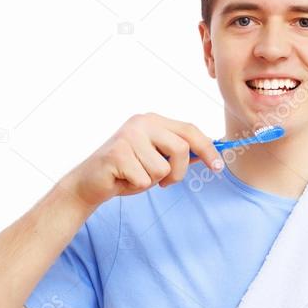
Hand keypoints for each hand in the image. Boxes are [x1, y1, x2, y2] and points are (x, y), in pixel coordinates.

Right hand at [62, 112, 223, 207]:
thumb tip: (210, 155)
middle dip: (178, 172)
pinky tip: (122, 180)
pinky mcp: (118, 154)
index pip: (189, 130)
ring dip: (152, 181)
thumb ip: (178, 154)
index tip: (218, 167)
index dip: (208, 149)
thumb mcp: (156, 160)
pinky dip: (136, 187)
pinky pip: (144, 179)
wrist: (89, 183)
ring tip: (135, 177)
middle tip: (165, 183)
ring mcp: (128, 136)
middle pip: (182, 149)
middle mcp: (141, 123)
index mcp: (152, 120)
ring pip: (163, 168)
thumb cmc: (125, 172)